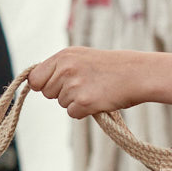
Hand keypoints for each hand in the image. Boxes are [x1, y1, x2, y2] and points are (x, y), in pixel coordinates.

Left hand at [27, 47, 141, 118]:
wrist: (137, 73)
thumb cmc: (109, 67)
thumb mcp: (81, 57)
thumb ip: (58, 67)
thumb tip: (35, 82)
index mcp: (63, 56)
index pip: (34, 78)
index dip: (42, 85)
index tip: (53, 86)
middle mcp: (66, 69)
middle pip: (47, 93)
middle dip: (61, 93)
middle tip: (84, 85)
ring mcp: (74, 85)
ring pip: (61, 104)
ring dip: (75, 102)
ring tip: (94, 89)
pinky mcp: (83, 102)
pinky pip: (73, 114)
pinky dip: (84, 111)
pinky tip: (98, 99)